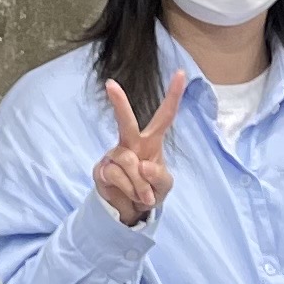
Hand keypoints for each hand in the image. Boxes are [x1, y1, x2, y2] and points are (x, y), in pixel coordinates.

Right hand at [93, 74, 185, 226]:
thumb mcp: (164, 186)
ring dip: (140, 184)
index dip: (173, 96)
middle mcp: (130, 143)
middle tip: (110, 84)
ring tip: (143, 195)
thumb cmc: (150, 190)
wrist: (130, 210)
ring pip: (128, 162)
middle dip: (119, 103)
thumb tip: (142, 165)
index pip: (165, 116)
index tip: (181, 73)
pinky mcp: (102, 169)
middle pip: (126, 122)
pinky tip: (131, 194)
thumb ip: (159, 177)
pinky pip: (116, 176)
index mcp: (151, 141)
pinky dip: (129, 189)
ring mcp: (114, 155)